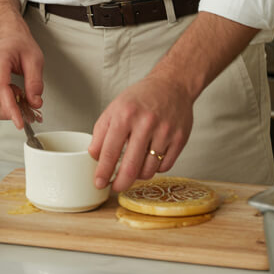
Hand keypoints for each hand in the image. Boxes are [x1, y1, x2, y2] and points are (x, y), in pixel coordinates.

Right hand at [0, 19, 43, 128]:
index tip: (20, 122)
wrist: (9, 39)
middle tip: (28, 104)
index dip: (11, 109)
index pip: (1, 90)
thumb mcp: (35, 59)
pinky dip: (2, 106)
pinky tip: (12, 96)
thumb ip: (35, 82)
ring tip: (20, 95)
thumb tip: (34, 102)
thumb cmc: (19, 46)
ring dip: (7, 109)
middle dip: (12, 110)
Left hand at [88, 72, 193, 192]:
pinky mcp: (179, 139)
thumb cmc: (141, 98)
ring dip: (138, 175)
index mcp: (125, 114)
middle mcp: (146, 123)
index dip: (103, 171)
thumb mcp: (115, 108)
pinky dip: (155, 168)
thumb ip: (101, 132)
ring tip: (133, 170)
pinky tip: (150, 160)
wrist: (172, 85)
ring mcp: (165, 132)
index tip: (99, 183)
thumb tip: (94, 156)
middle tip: (115, 188)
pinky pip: (164, 166)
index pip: (110, 150)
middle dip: (120, 183)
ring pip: (149, 170)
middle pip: (131, 166)